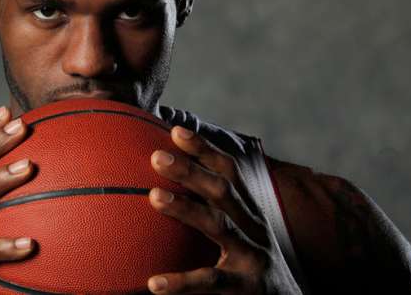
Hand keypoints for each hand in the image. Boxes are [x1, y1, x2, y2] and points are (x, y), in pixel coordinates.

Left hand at [146, 126, 300, 293]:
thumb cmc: (256, 254)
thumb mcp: (247, 224)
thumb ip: (220, 201)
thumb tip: (181, 171)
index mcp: (250, 209)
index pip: (229, 172)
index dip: (204, 150)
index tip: (176, 131)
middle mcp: (252, 226)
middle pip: (221, 192)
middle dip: (190, 171)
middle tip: (157, 157)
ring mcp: (250, 256)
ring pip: (217, 227)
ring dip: (185, 209)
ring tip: (154, 196)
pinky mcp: (244, 287)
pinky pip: (210, 282)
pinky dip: (182, 282)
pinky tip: (154, 283)